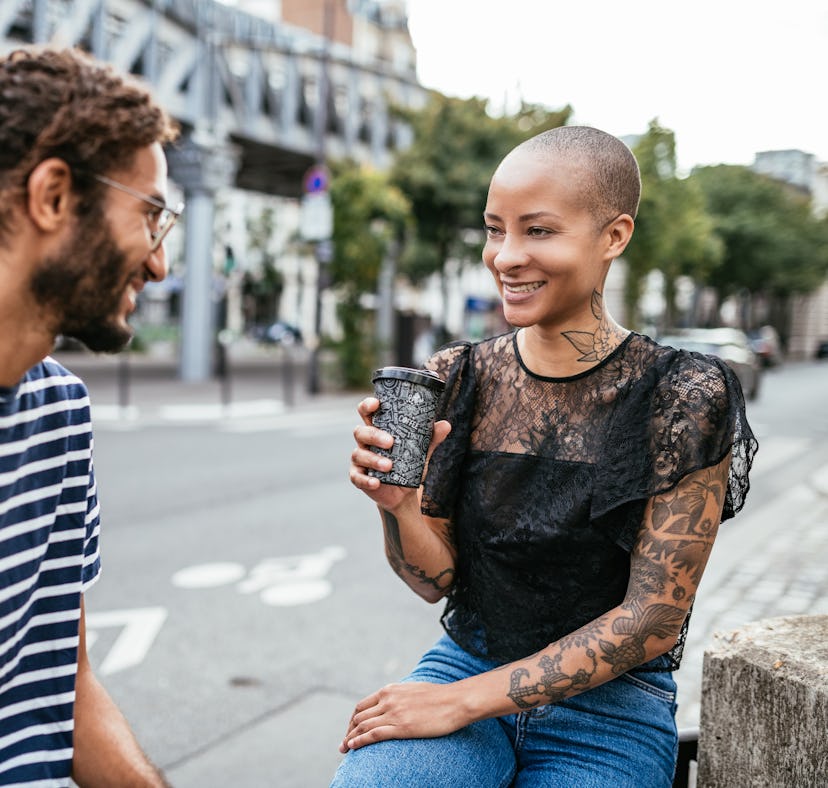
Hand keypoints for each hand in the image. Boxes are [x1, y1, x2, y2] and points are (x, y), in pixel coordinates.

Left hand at [339, 681, 465, 751]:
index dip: (352, 719)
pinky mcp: (401, 727)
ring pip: (363, 726)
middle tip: (344, 744)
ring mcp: (394, 713)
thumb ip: (398, 696)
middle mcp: (388, 699)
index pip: (362, 705)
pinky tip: (353, 747)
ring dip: (350, 738)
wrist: (454, 701)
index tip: (350, 730)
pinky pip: (373, 734)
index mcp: (390, 690)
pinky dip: (359, 741)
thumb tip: (392, 704)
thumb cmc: (438, 697)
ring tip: (344, 749)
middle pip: (359, 716)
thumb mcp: (412, 690)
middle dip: (348, 730)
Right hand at [349, 397, 450, 510]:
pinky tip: (376, 482)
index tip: (376, 403)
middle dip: (374, 435)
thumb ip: (431, 438)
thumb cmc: (408, 464)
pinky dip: (366, 480)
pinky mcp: (358, 477)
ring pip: (359, 454)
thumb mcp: (421, 451)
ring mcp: (360, 459)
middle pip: (361, 432)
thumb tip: (446, 425)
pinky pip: (357, 477)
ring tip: (389, 466)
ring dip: (373, 459)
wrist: (404, 492)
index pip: (367, 412)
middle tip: (391, 442)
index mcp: (378, 428)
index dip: (368, 405)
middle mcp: (365, 442)